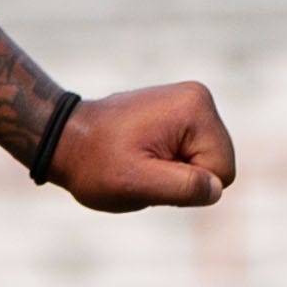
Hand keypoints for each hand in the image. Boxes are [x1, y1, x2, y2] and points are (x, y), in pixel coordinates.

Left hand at [47, 82, 235, 210]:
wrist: (65, 139)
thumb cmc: (94, 163)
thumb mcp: (135, 183)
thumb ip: (182, 187)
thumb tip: (216, 189)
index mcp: (195, 109)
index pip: (221, 171)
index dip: (186, 186)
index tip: (149, 173)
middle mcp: (199, 98)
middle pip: (217, 164)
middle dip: (182, 178)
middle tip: (142, 170)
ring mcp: (190, 103)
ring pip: (205, 162)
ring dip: (174, 172)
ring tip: (140, 161)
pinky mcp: (180, 112)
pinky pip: (192, 154)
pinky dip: (169, 163)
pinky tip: (142, 155)